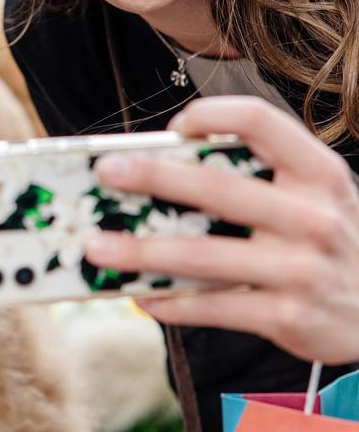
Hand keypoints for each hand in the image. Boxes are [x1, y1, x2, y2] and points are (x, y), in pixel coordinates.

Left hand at [82, 96, 358, 363]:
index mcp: (319, 171)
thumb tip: (170, 161)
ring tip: (97, 246)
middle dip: (154, 176)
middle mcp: (313, 216)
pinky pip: (214, 305)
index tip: (173, 125)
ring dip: (142, 251)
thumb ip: (265, 174)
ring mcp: (301, 270)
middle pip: (218, 186)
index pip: (260, 121)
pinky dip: (171, 301)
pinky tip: (141, 294)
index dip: (212, 114)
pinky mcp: (289, 317)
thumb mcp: (320, 194)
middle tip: (106, 172)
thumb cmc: (338, 241)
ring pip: (204, 255)